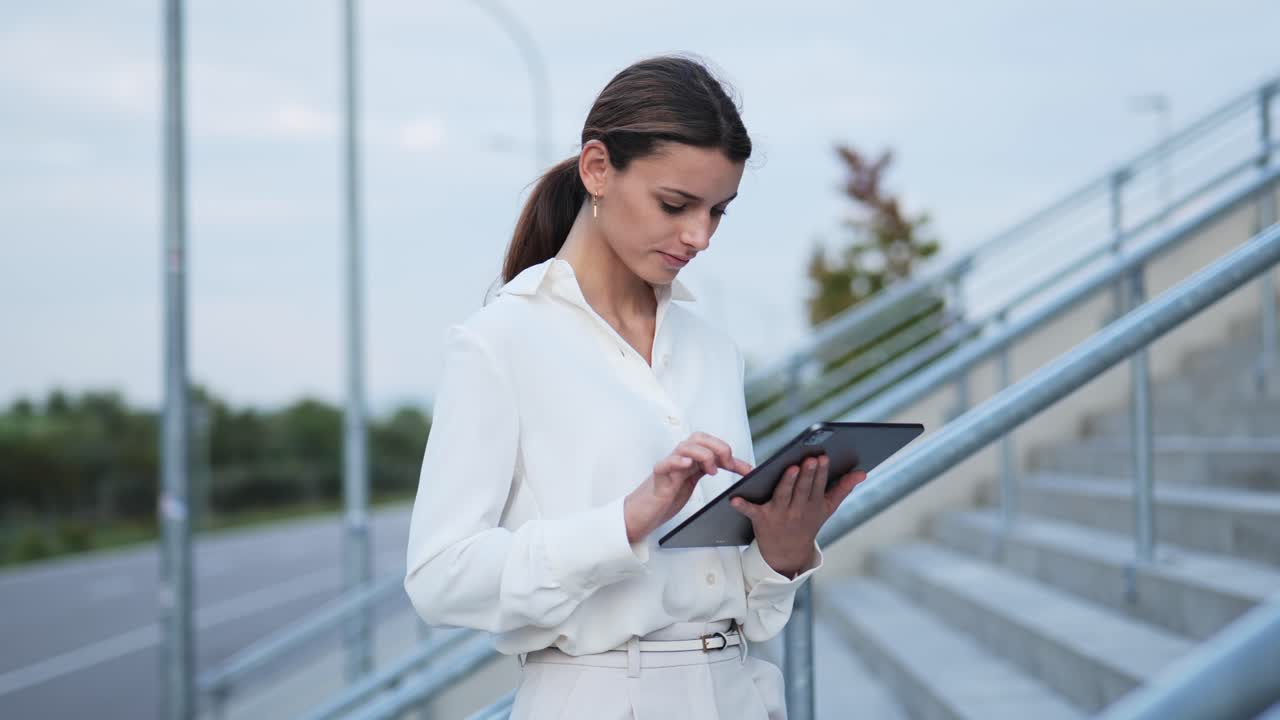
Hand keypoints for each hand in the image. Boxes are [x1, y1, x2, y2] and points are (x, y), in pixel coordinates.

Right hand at [624, 432, 752, 543]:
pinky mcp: (658, 478)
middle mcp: (680, 458)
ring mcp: (668, 467)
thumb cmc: (666, 496)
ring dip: (702, 454)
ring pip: (685, 446)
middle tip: (727, 463)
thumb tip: (736, 471)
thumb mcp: (692, 482)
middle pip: (699, 438)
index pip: (711, 445)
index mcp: (690, 459)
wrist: (642, 513)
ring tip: (711, 470)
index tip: (747, 470)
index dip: (730, 454)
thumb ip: (709, 471)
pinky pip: (665, 464)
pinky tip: (687, 464)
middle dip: (718, 446)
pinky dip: (677, 461)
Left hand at [729, 454, 866, 575]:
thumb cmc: (807, 522)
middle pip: (802, 489)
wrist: (787, 553)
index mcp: (814, 505)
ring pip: (783, 496)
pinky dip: (742, 506)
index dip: (820, 472)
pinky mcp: (760, 519)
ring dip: (787, 483)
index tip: (823, 457)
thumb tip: (862, 472)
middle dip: (807, 475)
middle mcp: (797, 510)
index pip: (818, 485)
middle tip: (810, 459)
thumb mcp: (827, 508)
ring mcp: (779, 515)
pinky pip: (751, 512)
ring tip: (791, 468)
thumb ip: (843, 489)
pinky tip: (734, 498)